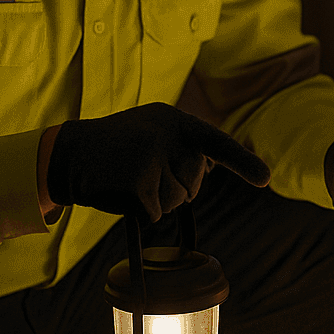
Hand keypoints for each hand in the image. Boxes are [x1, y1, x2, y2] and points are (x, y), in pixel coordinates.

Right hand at [46, 102, 270, 221]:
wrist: (67, 155)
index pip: (216, 141)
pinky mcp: (137, 182)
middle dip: (174, 187)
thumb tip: (212, 167)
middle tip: (141, 172)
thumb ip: (183, 147)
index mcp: (174, 120)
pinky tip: (121, 193)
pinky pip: (156, 214)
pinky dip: (141, 213)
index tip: (265, 179)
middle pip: (194, 183)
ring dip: (157, 201)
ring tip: (130, 179)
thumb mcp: (152, 135)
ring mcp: (152, 156)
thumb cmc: (116, 150)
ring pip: (178, 201)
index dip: (243, 162)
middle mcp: (167, 133)